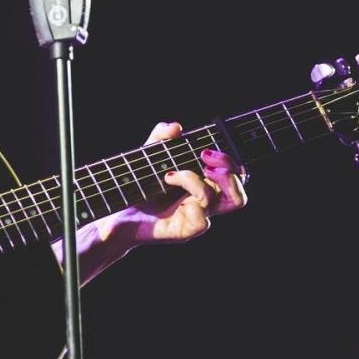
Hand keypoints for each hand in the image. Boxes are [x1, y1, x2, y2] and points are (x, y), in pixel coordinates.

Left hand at [109, 121, 248, 247]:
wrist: (119, 213)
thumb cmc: (139, 187)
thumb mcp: (149, 155)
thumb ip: (161, 136)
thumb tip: (176, 127)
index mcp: (205, 186)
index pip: (235, 177)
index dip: (232, 162)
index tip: (207, 149)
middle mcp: (206, 203)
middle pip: (240, 192)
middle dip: (229, 166)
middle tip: (204, 156)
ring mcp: (199, 217)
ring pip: (226, 202)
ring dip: (198, 179)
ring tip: (175, 173)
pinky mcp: (187, 230)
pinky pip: (203, 218)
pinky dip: (188, 193)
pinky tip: (167, 182)